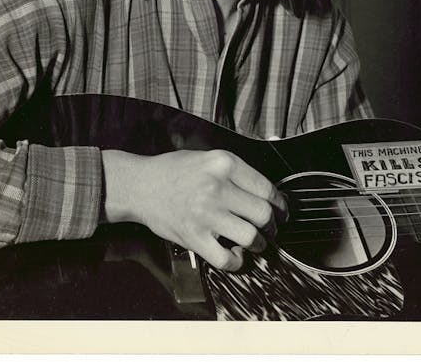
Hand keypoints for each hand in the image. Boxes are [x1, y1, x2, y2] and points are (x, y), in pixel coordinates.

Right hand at [102, 149, 287, 270]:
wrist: (140, 185)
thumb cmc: (174, 171)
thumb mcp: (208, 158)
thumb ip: (235, 173)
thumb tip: (265, 194)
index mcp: (224, 163)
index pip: (266, 188)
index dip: (279, 203)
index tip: (281, 210)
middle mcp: (217, 187)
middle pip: (262, 213)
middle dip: (272, 225)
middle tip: (270, 228)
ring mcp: (205, 213)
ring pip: (250, 237)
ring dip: (258, 244)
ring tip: (255, 242)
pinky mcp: (194, 236)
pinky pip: (226, 259)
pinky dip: (236, 262)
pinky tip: (235, 255)